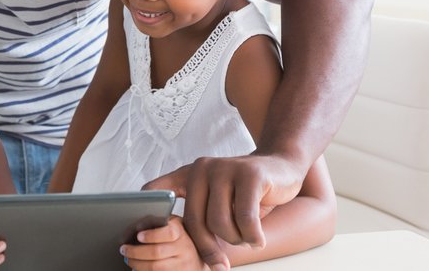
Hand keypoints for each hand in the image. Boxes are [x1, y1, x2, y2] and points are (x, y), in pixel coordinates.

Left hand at [120, 216, 205, 270]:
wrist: (198, 259)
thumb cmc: (179, 239)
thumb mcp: (173, 226)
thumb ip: (159, 223)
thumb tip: (137, 226)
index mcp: (181, 232)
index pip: (168, 233)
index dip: (151, 235)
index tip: (138, 235)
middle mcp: (185, 249)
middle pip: (156, 252)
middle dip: (136, 251)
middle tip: (124, 249)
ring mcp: (183, 265)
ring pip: (155, 267)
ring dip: (137, 264)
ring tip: (129, 259)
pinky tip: (137, 269)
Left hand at [142, 154, 304, 270]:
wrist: (282, 168)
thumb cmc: (245, 193)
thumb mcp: (215, 197)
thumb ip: (195, 211)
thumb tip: (170, 243)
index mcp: (189, 174)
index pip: (158, 195)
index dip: (152, 220)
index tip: (145, 241)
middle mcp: (203, 168)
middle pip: (195, 221)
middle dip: (209, 248)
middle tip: (221, 263)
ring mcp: (227, 168)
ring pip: (220, 222)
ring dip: (236, 240)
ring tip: (246, 237)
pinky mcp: (251, 175)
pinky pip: (245, 219)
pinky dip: (252, 236)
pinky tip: (257, 239)